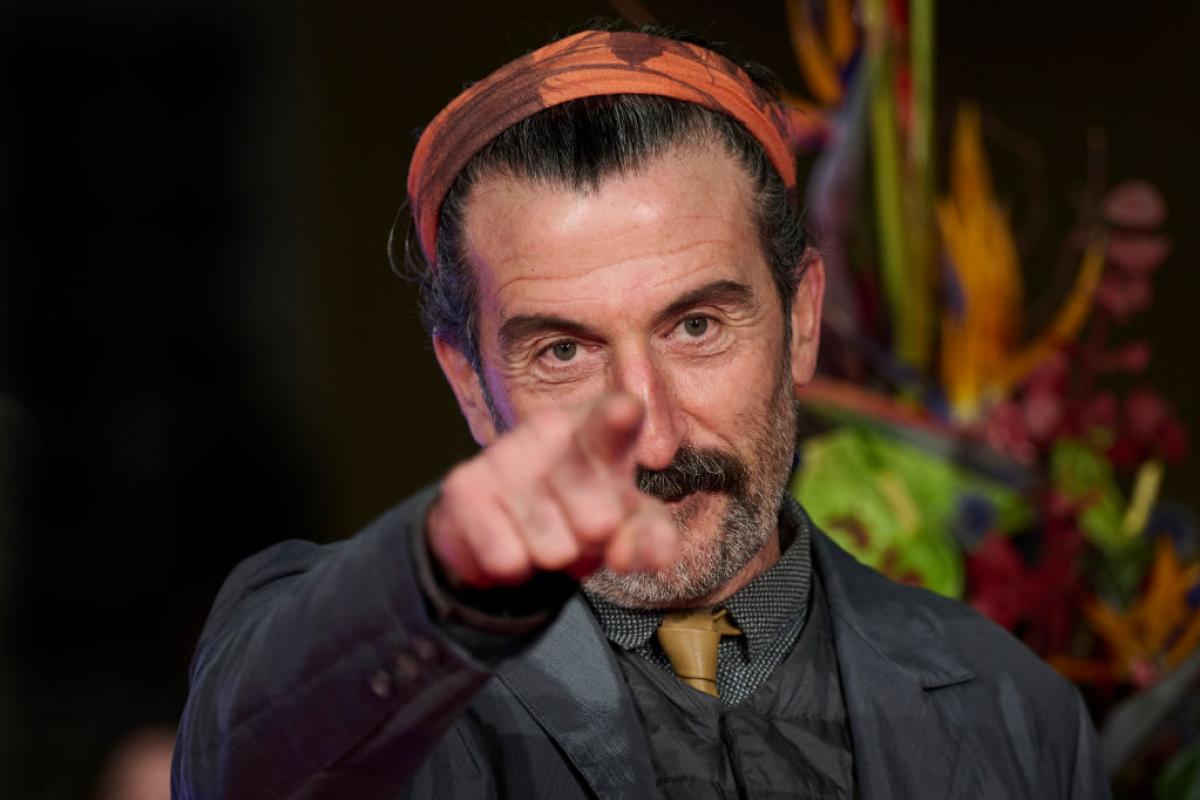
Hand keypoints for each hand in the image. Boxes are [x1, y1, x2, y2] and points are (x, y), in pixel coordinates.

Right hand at [425, 392, 678, 588]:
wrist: (504, 527)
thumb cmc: (584, 512)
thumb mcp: (631, 525)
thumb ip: (651, 540)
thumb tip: (623, 554)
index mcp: (601, 427)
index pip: (616, 414)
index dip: (620, 418)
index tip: (623, 413)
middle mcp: (551, 428)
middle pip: (600, 520)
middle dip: (594, 545)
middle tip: (578, 527)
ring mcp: (505, 453)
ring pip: (554, 549)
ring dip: (553, 558)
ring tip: (543, 534)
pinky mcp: (465, 485)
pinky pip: (508, 560)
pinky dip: (515, 569)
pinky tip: (509, 540)